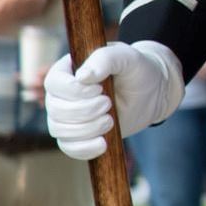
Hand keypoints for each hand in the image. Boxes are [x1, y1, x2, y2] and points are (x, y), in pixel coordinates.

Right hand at [42, 41, 184, 160]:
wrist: (151, 92)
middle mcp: (61, 94)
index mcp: (68, 70)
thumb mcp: (126, 57)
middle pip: (55, 109)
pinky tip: (104, 142)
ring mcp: (66, 116)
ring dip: (87, 129)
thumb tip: (82, 77)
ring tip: (110, 120)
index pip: (53, 83)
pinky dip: (84, 148)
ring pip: (59, 129)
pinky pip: (69, 147)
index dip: (74, 91)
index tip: (100, 89)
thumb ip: (105, 59)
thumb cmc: (137, 69)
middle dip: (85, 110)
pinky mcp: (77, 135)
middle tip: (109, 104)